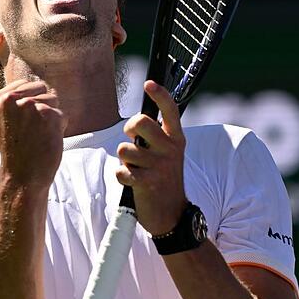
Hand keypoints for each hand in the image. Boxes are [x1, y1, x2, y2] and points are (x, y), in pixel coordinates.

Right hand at [0, 79, 66, 190]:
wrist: (22, 177)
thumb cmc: (15, 150)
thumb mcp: (3, 121)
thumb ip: (13, 101)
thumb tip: (36, 84)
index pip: (25, 84)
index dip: (29, 102)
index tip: (22, 123)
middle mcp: (11, 99)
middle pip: (41, 88)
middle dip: (42, 106)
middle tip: (31, 131)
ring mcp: (30, 106)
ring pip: (53, 100)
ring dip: (51, 118)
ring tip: (38, 136)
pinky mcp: (49, 115)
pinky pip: (62, 114)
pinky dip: (59, 128)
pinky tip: (46, 140)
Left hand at [116, 81, 187, 235]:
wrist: (172, 214)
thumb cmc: (165, 178)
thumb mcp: (169, 153)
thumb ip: (158, 136)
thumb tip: (139, 119)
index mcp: (177, 138)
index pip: (170, 110)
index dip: (160, 95)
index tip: (149, 83)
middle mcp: (171, 149)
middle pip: (141, 122)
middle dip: (129, 127)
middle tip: (131, 136)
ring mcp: (160, 166)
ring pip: (125, 149)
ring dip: (125, 160)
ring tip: (136, 168)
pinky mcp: (148, 183)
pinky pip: (121, 170)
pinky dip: (122, 176)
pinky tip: (133, 181)